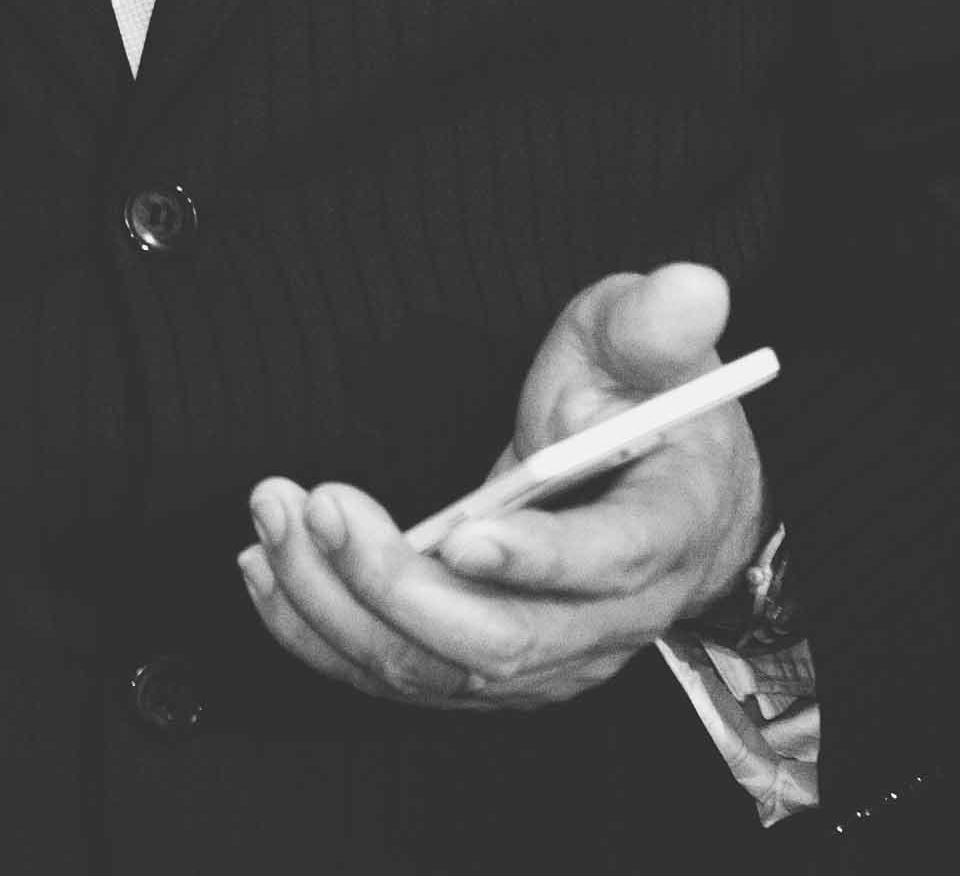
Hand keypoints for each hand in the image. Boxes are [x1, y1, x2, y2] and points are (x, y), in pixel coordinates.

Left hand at [238, 263, 767, 711]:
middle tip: (324, 502)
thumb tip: (693, 284)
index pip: (606, 565)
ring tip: (276, 516)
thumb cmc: (645, 407)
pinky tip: (267, 569)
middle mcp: (607, 624)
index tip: (459, 535)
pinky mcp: (486, 674)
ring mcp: (545, 663)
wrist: (656, 497)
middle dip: (396, 583)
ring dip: (337, 603)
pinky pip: (395, 676)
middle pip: (499, 642)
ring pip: (433, 670)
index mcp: (662, 533)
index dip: (535, 560)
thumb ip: (656, 321)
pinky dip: (319, 632)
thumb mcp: (651, 346)